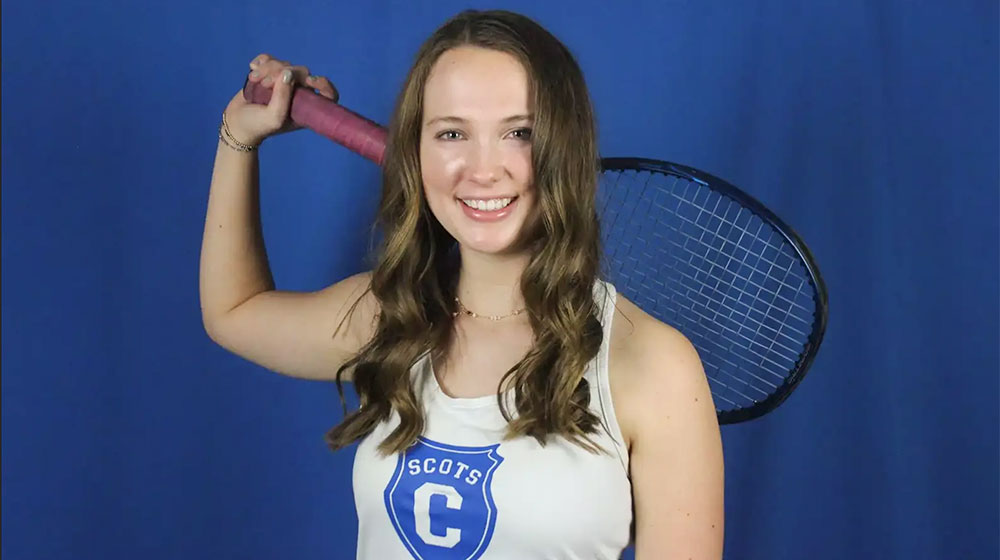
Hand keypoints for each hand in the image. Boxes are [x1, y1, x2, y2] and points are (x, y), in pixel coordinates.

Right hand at [222, 53, 339, 145]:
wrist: (237, 123)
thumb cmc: (259, 125)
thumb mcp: (274, 117)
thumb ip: (283, 97)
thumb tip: (288, 72)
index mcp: (307, 107)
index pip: (327, 93)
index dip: (323, 84)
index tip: (310, 80)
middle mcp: (299, 93)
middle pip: (302, 72)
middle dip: (282, 72)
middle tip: (266, 84)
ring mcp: (285, 82)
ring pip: (284, 64)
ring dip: (268, 69)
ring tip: (254, 80)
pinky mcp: (270, 74)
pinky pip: (271, 59)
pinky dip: (261, 62)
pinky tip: (253, 69)